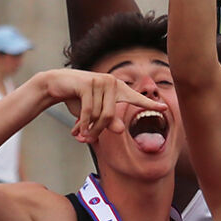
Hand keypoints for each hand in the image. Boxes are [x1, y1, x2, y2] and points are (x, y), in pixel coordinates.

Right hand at [37, 69, 164, 141]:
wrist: (56, 84)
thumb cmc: (79, 99)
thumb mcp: (95, 113)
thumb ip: (109, 121)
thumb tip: (121, 130)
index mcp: (118, 88)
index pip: (136, 98)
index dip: (149, 105)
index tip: (164, 108)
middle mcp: (112, 82)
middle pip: (111, 116)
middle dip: (98, 130)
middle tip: (88, 139)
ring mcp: (101, 81)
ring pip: (99, 115)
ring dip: (89, 128)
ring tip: (80, 133)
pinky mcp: (88, 83)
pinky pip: (89, 111)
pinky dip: (83, 123)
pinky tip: (77, 130)